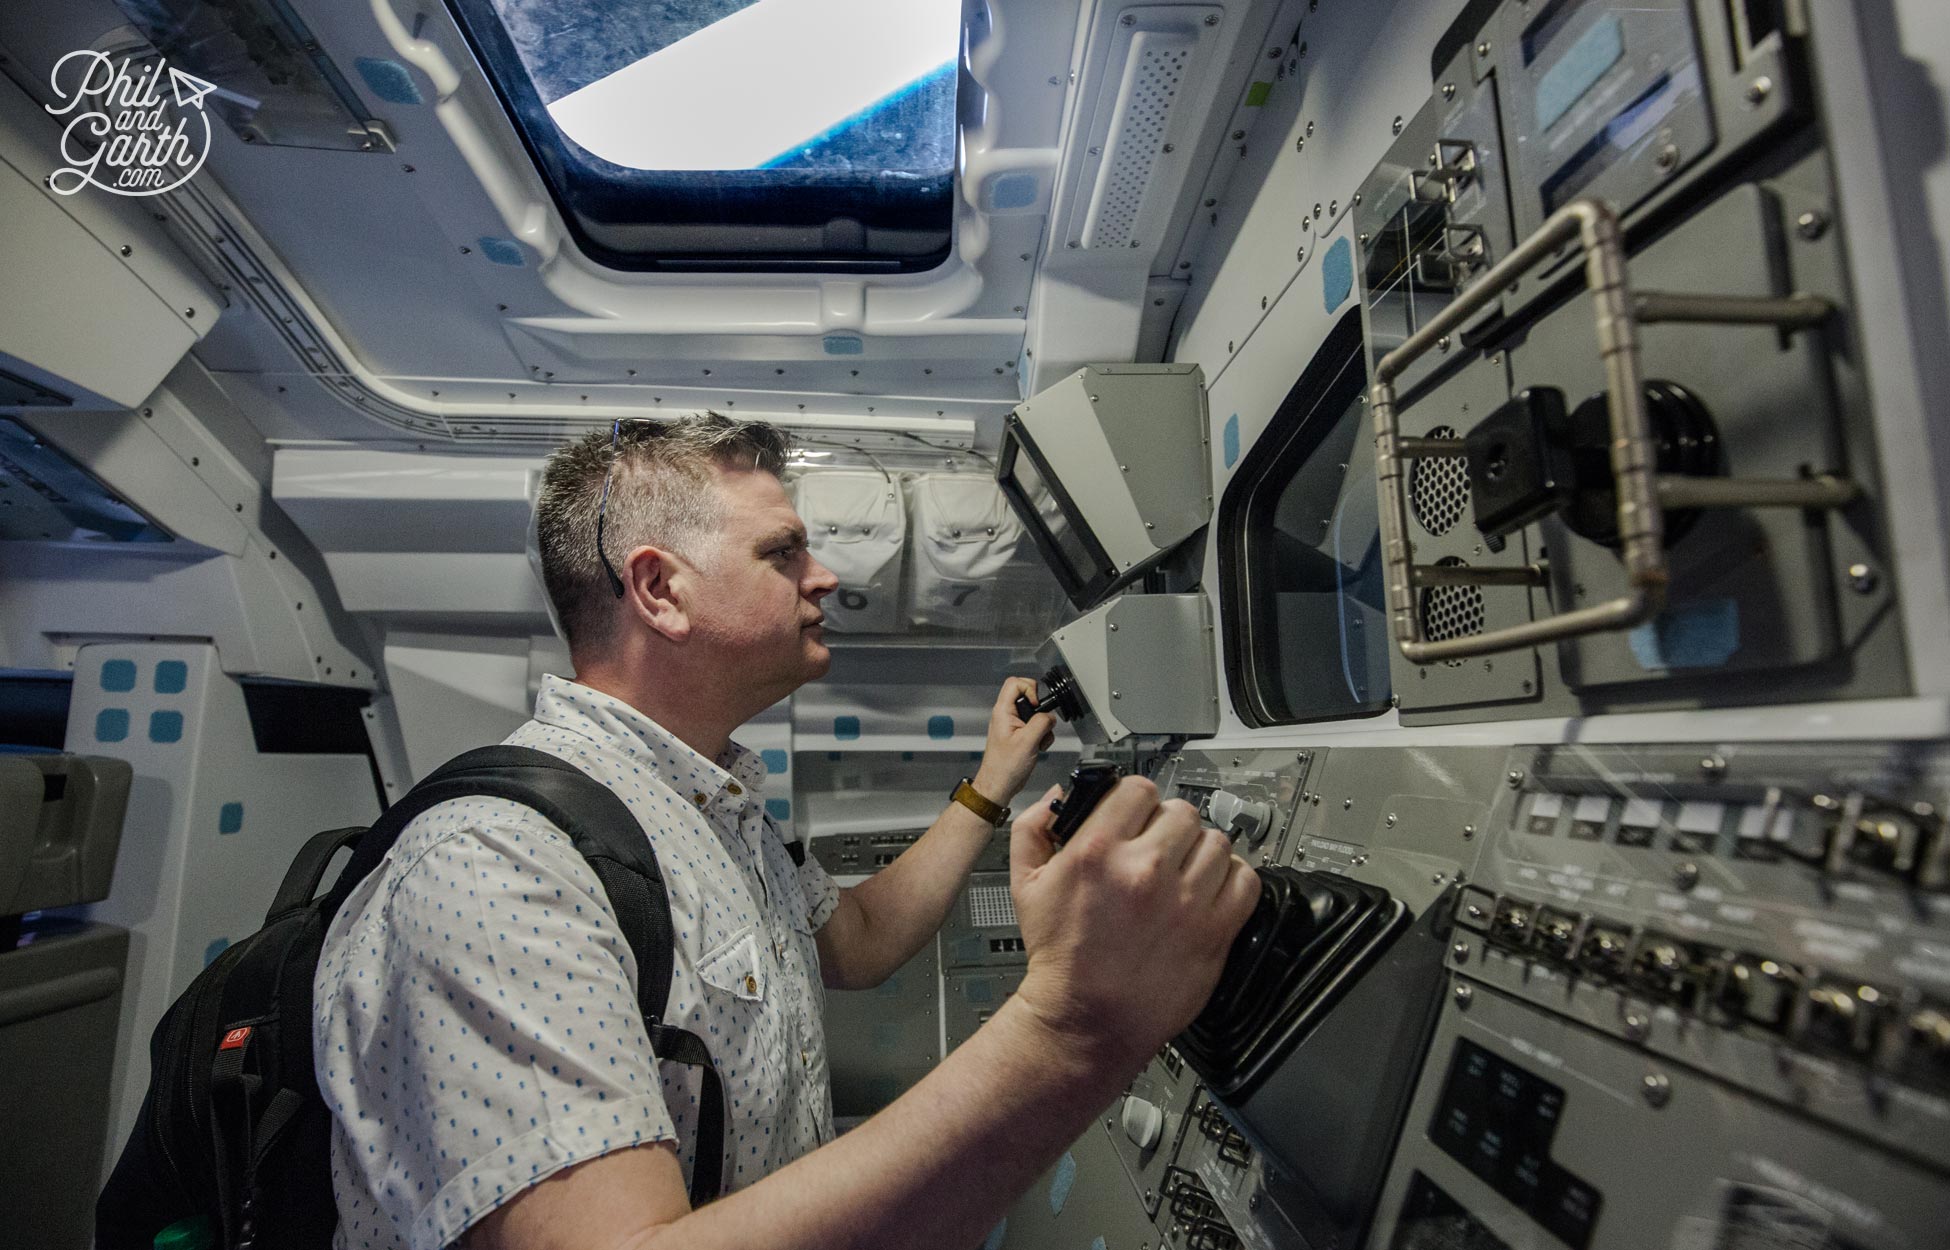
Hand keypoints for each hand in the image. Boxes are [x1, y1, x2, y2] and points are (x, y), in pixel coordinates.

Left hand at [970, 677, 1055, 805]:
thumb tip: (1050, 715)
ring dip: (1043, 726)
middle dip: (1040, 711)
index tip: (1037, 705)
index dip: (1030, 689)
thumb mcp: (1027, 742)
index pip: (1015, 683)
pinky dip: (1041, 735)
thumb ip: (1041, 722)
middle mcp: (1006, 715)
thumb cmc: (1004, 768)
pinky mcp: (1019, 735)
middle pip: (1027, 696)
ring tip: (1038, 741)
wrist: (999, 785)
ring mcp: (1012, 725)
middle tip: (1040, 725)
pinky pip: (1035, 726)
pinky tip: (1037, 747)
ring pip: (1034, 713)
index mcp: (1003, 712)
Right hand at [1006, 778, 1260, 1072]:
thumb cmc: (1060, 958)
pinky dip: (1232, 879)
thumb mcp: (1025, 885)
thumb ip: (1033, 829)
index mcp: (1098, 851)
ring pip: (1216, 841)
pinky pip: (1245, 879)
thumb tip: (1058, 797)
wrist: (1085, 1019)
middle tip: (1159, 849)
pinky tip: (1210, 890)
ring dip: (1200, 852)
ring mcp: (1185, 901)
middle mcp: (1145, 870)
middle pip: (1181, 812)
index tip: (1137, 816)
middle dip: (1168, 827)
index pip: (1139, 789)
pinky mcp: (1214, 931)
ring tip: (1184, 871)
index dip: (1137, 801)